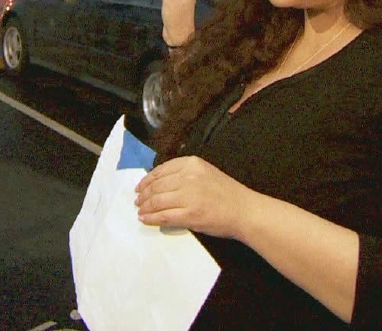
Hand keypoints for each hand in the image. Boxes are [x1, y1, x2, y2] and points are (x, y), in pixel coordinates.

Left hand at [135, 155, 255, 239]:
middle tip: (137, 201)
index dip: (147, 180)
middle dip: (143, 195)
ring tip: (140, 210)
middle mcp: (188, 177)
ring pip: (157, 201)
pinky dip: (151, 218)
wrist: (244, 211)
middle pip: (157, 186)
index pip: (161, 170)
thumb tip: (160, 182)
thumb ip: (185, 174)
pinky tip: (145, 219)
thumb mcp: (206, 172)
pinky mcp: (189, 214)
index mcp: (192, 163)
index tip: (140, 187)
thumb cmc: (227, 193)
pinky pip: (163, 216)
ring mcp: (188, 196)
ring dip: (145, 207)